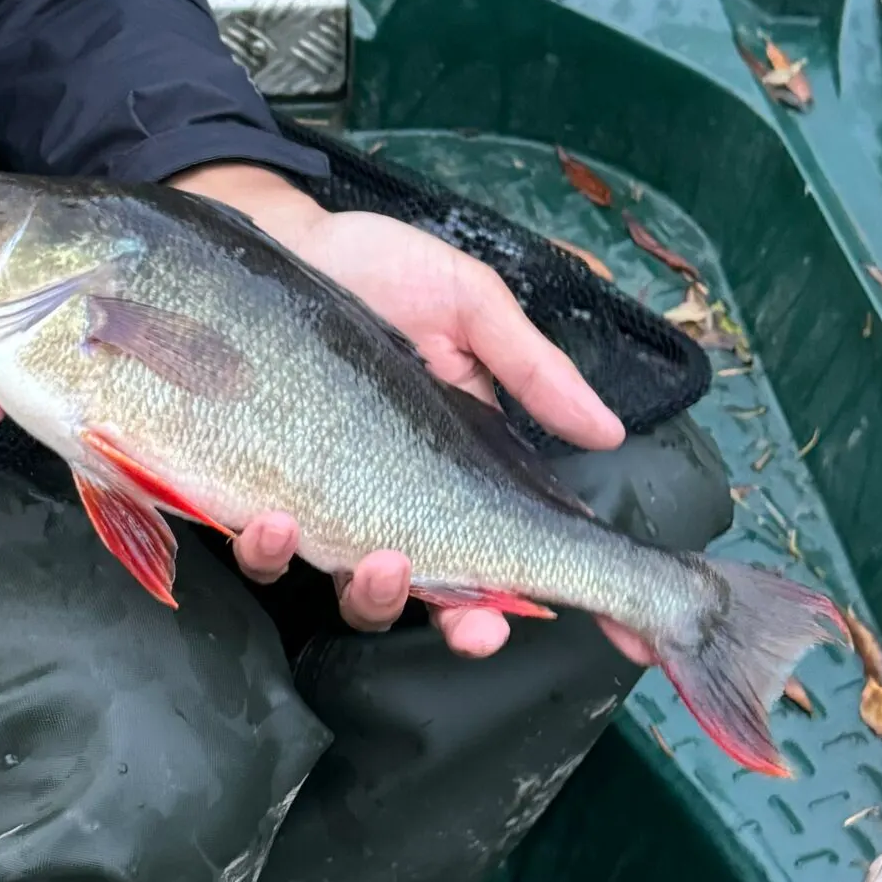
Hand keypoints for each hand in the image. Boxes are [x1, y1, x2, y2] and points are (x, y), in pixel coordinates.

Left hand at [172, 164, 641, 658]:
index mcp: (462, 470)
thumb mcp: (467, 305)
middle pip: (444, 598)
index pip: (522, 551)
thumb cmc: (376, 270)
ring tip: (378, 559)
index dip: (569, 598)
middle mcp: (400, 503)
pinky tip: (271, 518)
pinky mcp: (256, 496)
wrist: (275, 239)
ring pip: (356, 594)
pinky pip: (263, 553)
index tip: (625, 643)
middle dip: (466, 627)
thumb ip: (530, 369)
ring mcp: (328, 508)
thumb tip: (607, 433)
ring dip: (372, 595)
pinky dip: (269, 550)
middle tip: (479, 626)